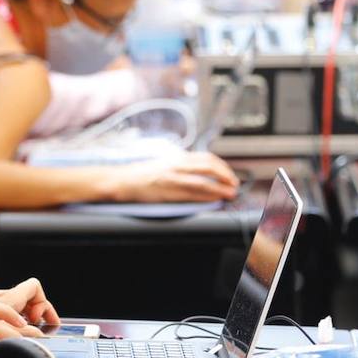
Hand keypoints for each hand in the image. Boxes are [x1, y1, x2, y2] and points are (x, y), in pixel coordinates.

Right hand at [115, 152, 239, 202]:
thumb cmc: (143, 174)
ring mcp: (172, 178)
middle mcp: (176, 165)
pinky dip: (205, 197)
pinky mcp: (167, 191)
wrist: (123, 180)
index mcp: (177, 158)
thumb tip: (200, 171)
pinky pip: (191, 194)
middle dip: (225, 175)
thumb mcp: (165, 164)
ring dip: (219, 188)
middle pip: (208, 166)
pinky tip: (213, 200)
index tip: (230, 174)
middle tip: (234, 184)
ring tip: (230, 193)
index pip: (206, 157)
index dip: (222, 166)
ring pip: (202, 181)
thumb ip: (182, 166)